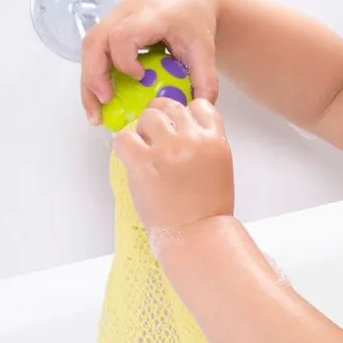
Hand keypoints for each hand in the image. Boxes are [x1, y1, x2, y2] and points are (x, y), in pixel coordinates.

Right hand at [80, 0, 223, 124]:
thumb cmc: (196, 20)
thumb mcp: (205, 50)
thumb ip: (206, 81)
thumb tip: (199, 111)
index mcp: (151, 15)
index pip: (123, 36)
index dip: (124, 60)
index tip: (139, 78)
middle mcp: (127, 12)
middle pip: (95, 41)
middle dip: (94, 76)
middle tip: (104, 104)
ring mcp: (115, 17)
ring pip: (89, 46)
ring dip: (89, 81)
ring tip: (96, 113)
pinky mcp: (111, 25)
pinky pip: (95, 50)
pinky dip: (94, 76)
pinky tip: (101, 100)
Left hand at [114, 98, 233, 233]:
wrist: (197, 236)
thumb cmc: (208, 212)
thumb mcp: (218, 171)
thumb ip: (204, 147)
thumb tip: (181, 135)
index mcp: (215, 141)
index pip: (200, 106)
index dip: (186, 114)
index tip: (179, 126)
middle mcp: (192, 140)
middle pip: (170, 106)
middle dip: (161, 118)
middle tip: (155, 136)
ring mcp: (168, 150)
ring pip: (148, 117)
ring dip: (143, 131)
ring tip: (144, 151)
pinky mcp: (144, 163)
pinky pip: (124, 138)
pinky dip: (124, 147)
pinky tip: (132, 161)